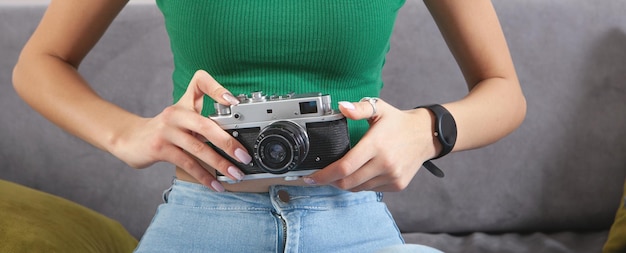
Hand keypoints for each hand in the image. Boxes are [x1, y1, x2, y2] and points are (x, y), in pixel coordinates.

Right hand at [110, 70, 250, 191]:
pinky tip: (215, 185)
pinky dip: (204, 176)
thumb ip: (205, 121)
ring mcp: (167, 131)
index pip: (200, 82)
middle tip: (245, 156)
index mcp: (185, 103)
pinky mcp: (160, 148)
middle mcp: (176, 113)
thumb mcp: (183, 118)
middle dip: (228, 142)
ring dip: (220, 164)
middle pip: (206, 125)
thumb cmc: (165, 130)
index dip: (217, 88)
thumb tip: (236, 140)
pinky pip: (187, 163)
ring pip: (198, 148)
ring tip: (236, 174)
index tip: (234, 102)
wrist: (130, 139)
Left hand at [304, 98, 437, 191]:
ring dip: (345, 183)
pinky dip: (361, 184)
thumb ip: (358, 108)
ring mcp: (392, 176)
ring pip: (358, 188)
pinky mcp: (397, 184)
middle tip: (322, 176)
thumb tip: (341, 107)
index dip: (323, 176)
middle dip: (330, 181)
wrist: (427, 134)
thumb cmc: (399, 122)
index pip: (344, 167)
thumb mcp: (379, 108)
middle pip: (347, 182)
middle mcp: (384, 163)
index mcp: (376, 145)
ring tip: (341, 173)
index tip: (310, 178)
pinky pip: (371, 190)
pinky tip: (361, 173)